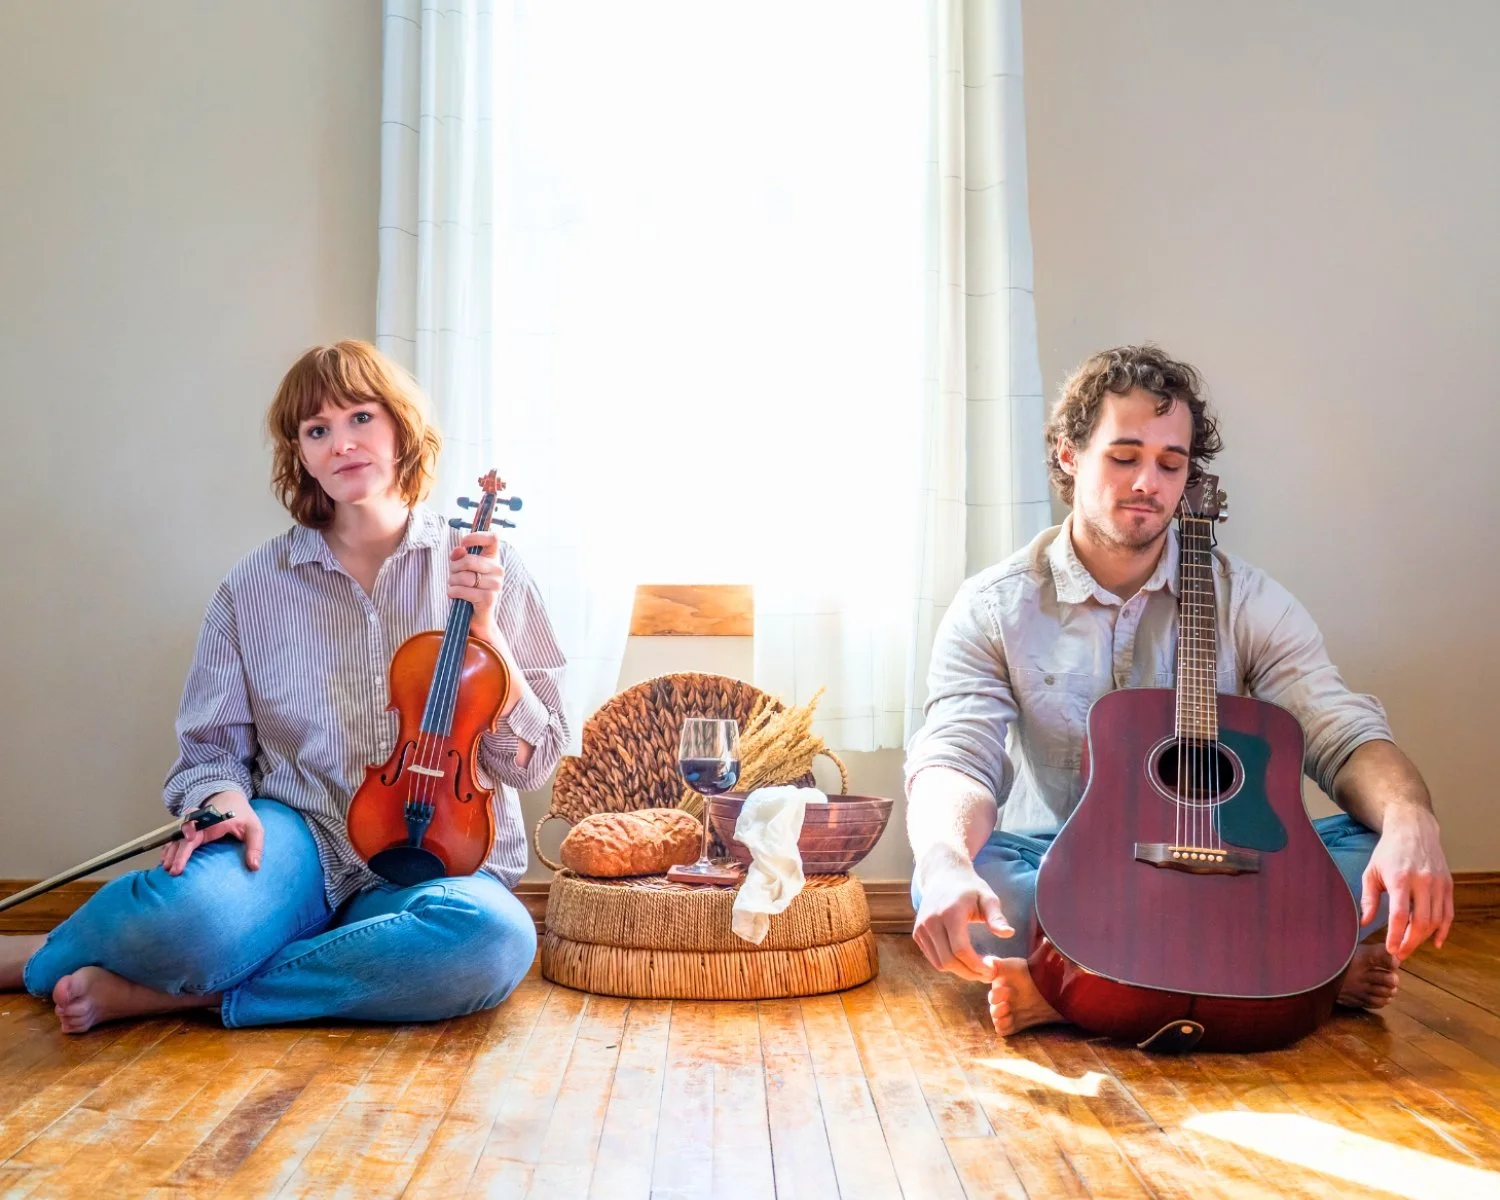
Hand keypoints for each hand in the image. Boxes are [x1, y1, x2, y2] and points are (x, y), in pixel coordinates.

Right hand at [160, 792, 262, 875]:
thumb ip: (255, 847)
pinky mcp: (188, 831)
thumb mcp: (254, 829)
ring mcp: (191, 826)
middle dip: (176, 852)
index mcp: (214, 819)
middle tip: (172, 869)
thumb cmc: (242, 815)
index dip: (190, 831)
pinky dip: (168, 848)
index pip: (199, 825)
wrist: (229, 799)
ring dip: (169, 851)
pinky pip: (175, 839)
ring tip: (165, 867)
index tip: (189, 839)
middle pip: (183, 835)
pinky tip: (164, 860)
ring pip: (176, 837)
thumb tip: (254, 867)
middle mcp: (199, 822)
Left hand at [448, 531, 506, 645]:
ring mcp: (495, 584)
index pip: (492, 538)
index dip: (476, 537)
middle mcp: (498, 570)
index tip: (463, 543)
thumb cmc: (467, 588)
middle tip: (452, 575)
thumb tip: (458, 550)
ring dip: (453, 582)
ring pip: (465, 577)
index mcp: (493, 558)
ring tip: (454, 586)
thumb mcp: (460, 569)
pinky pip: (464, 590)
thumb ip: (458, 557)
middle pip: (470, 560)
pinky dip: (453, 592)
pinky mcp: (489, 598)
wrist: (476, 616)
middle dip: (454, 567)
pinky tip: (454, 595)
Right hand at [912, 851, 1012, 981]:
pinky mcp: (918, 934)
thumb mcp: (987, 897)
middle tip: (988, 974)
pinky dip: (949, 964)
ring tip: (978, 968)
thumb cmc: (969, 888)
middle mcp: (931, 922)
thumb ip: (996, 916)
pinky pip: (933, 958)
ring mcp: (921, 928)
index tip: (992, 969)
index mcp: (950, 913)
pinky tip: (964, 960)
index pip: (961, 950)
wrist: (942, 876)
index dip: (977, 965)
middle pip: (949, 961)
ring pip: (940, 964)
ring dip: (960, 972)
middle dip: (970, 973)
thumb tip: (1008, 933)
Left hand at [1361, 807, 1453, 959]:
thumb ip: (1369, 898)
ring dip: (1424, 938)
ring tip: (1411, 946)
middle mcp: (1422, 882)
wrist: (1413, 829)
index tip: (1391, 949)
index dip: (1397, 936)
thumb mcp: (1371, 871)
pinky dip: (1443, 930)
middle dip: (1411, 943)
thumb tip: (1365, 922)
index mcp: (1400, 878)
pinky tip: (1435, 942)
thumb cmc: (1388, 851)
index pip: (1400, 915)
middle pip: (1421, 922)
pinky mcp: (1448, 885)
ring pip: (1436, 920)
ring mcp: (1438, 884)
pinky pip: (1448, 913)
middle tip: (1401, 954)